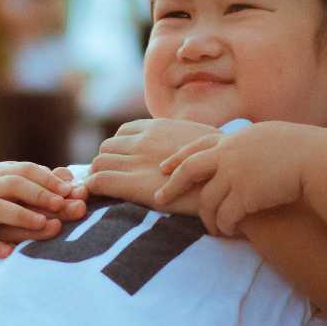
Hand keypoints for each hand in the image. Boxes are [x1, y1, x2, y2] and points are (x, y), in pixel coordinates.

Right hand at [0, 161, 86, 261]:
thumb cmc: (3, 198)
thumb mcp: (19, 186)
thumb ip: (46, 184)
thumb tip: (72, 179)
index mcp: (5, 174)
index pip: (27, 171)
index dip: (47, 179)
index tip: (68, 190)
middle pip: (13, 185)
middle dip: (38, 193)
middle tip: (60, 204)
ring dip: (20, 214)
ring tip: (42, 223)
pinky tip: (9, 253)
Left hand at [86, 116, 222, 211]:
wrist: (232, 182)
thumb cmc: (224, 166)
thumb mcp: (203, 141)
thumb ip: (185, 140)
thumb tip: (184, 146)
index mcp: (158, 127)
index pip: (123, 133)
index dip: (122, 149)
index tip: (127, 164)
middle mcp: (144, 141)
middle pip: (107, 147)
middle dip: (108, 163)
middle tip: (116, 181)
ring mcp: (137, 161)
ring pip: (99, 163)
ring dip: (100, 176)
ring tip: (109, 193)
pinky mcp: (135, 184)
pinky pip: (99, 181)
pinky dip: (93, 188)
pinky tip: (100, 198)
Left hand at [163, 121, 321, 235]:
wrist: (317, 160)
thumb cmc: (303, 150)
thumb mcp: (270, 138)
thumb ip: (251, 145)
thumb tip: (246, 149)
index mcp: (234, 139)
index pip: (198, 147)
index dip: (179, 158)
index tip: (164, 167)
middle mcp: (229, 154)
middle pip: (189, 171)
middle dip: (171, 186)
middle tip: (160, 199)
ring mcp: (234, 175)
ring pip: (208, 201)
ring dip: (209, 219)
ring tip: (214, 230)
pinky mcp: (244, 196)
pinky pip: (225, 217)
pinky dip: (225, 226)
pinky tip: (230, 232)